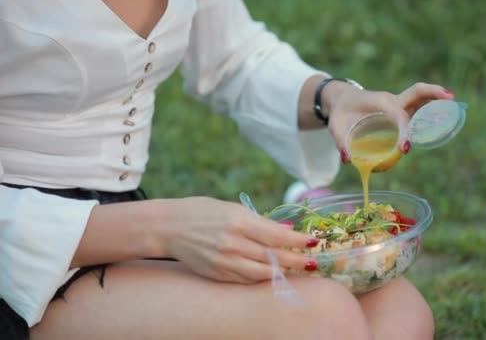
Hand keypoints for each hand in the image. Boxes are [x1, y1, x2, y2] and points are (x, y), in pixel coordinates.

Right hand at [161, 197, 318, 283]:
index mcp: (238, 221)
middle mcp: (233, 243)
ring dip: (283, 271)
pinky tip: (275, 274)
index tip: (312, 242)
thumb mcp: (232, 208)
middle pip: (272, 256)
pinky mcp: (218, 274)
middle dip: (296, 260)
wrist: (169, 228)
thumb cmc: (202, 211)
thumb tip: (286, 231)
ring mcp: (225, 261)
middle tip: (313, 262)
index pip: (276, 234)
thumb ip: (259, 222)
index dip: (297, 240)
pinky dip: (263, 278)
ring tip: (299, 270)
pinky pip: (247, 279)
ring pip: (262, 272)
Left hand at [324, 82, 454, 162]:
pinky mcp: (401, 108)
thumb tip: (349, 159)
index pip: (398, 115)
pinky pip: (419, 105)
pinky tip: (443, 118)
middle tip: (450, 98)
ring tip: (456, 104)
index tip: (405, 148)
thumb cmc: (341, 114)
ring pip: (421, 96)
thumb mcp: (336, 126)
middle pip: (416, 93)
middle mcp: (392, 99)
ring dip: (437, 98)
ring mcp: (398, 103)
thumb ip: (341, 142)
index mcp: (379, 101)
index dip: (404, 131)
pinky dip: (432, 107)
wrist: (341, 100)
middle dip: (433, 93)